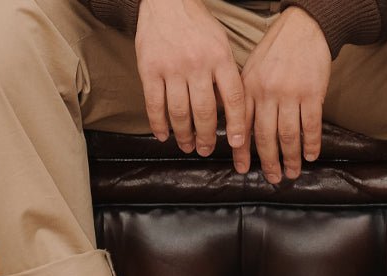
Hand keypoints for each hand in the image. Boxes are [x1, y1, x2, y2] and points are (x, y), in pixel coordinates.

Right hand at [135, 0, 246, 155]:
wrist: (167, 0)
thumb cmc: (198, 26)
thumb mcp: (221, 44)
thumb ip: (226, 75)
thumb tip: (230, 111)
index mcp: (220, 57)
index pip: (234, 98)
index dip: (237, 125)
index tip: (237, 143)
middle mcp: (197, 64)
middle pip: (204, 112)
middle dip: (206, 137)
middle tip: (205, 150)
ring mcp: (171, 67)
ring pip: (178, 112)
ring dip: (183, 135)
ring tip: (187, 146)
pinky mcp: (149, 68)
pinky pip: (154, 104)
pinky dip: (158, 124)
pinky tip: (163, 135)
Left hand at [237, 6, 330, 182]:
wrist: (303, 28)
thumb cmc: (275, 51)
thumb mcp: (250, 71)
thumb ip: (244, 98)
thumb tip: (237, 129)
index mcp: (249, 89)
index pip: (243, 127)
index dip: (242, 151)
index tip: (242, 170)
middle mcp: (267, 94)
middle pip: (266, 136)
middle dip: (269, 161)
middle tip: (273, 178)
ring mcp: (290, 94)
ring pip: (289, 135)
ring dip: (291, 157)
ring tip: (292, 172)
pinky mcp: (312, 93)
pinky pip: (311, 125)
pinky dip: (311, 143)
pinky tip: (311, 156)